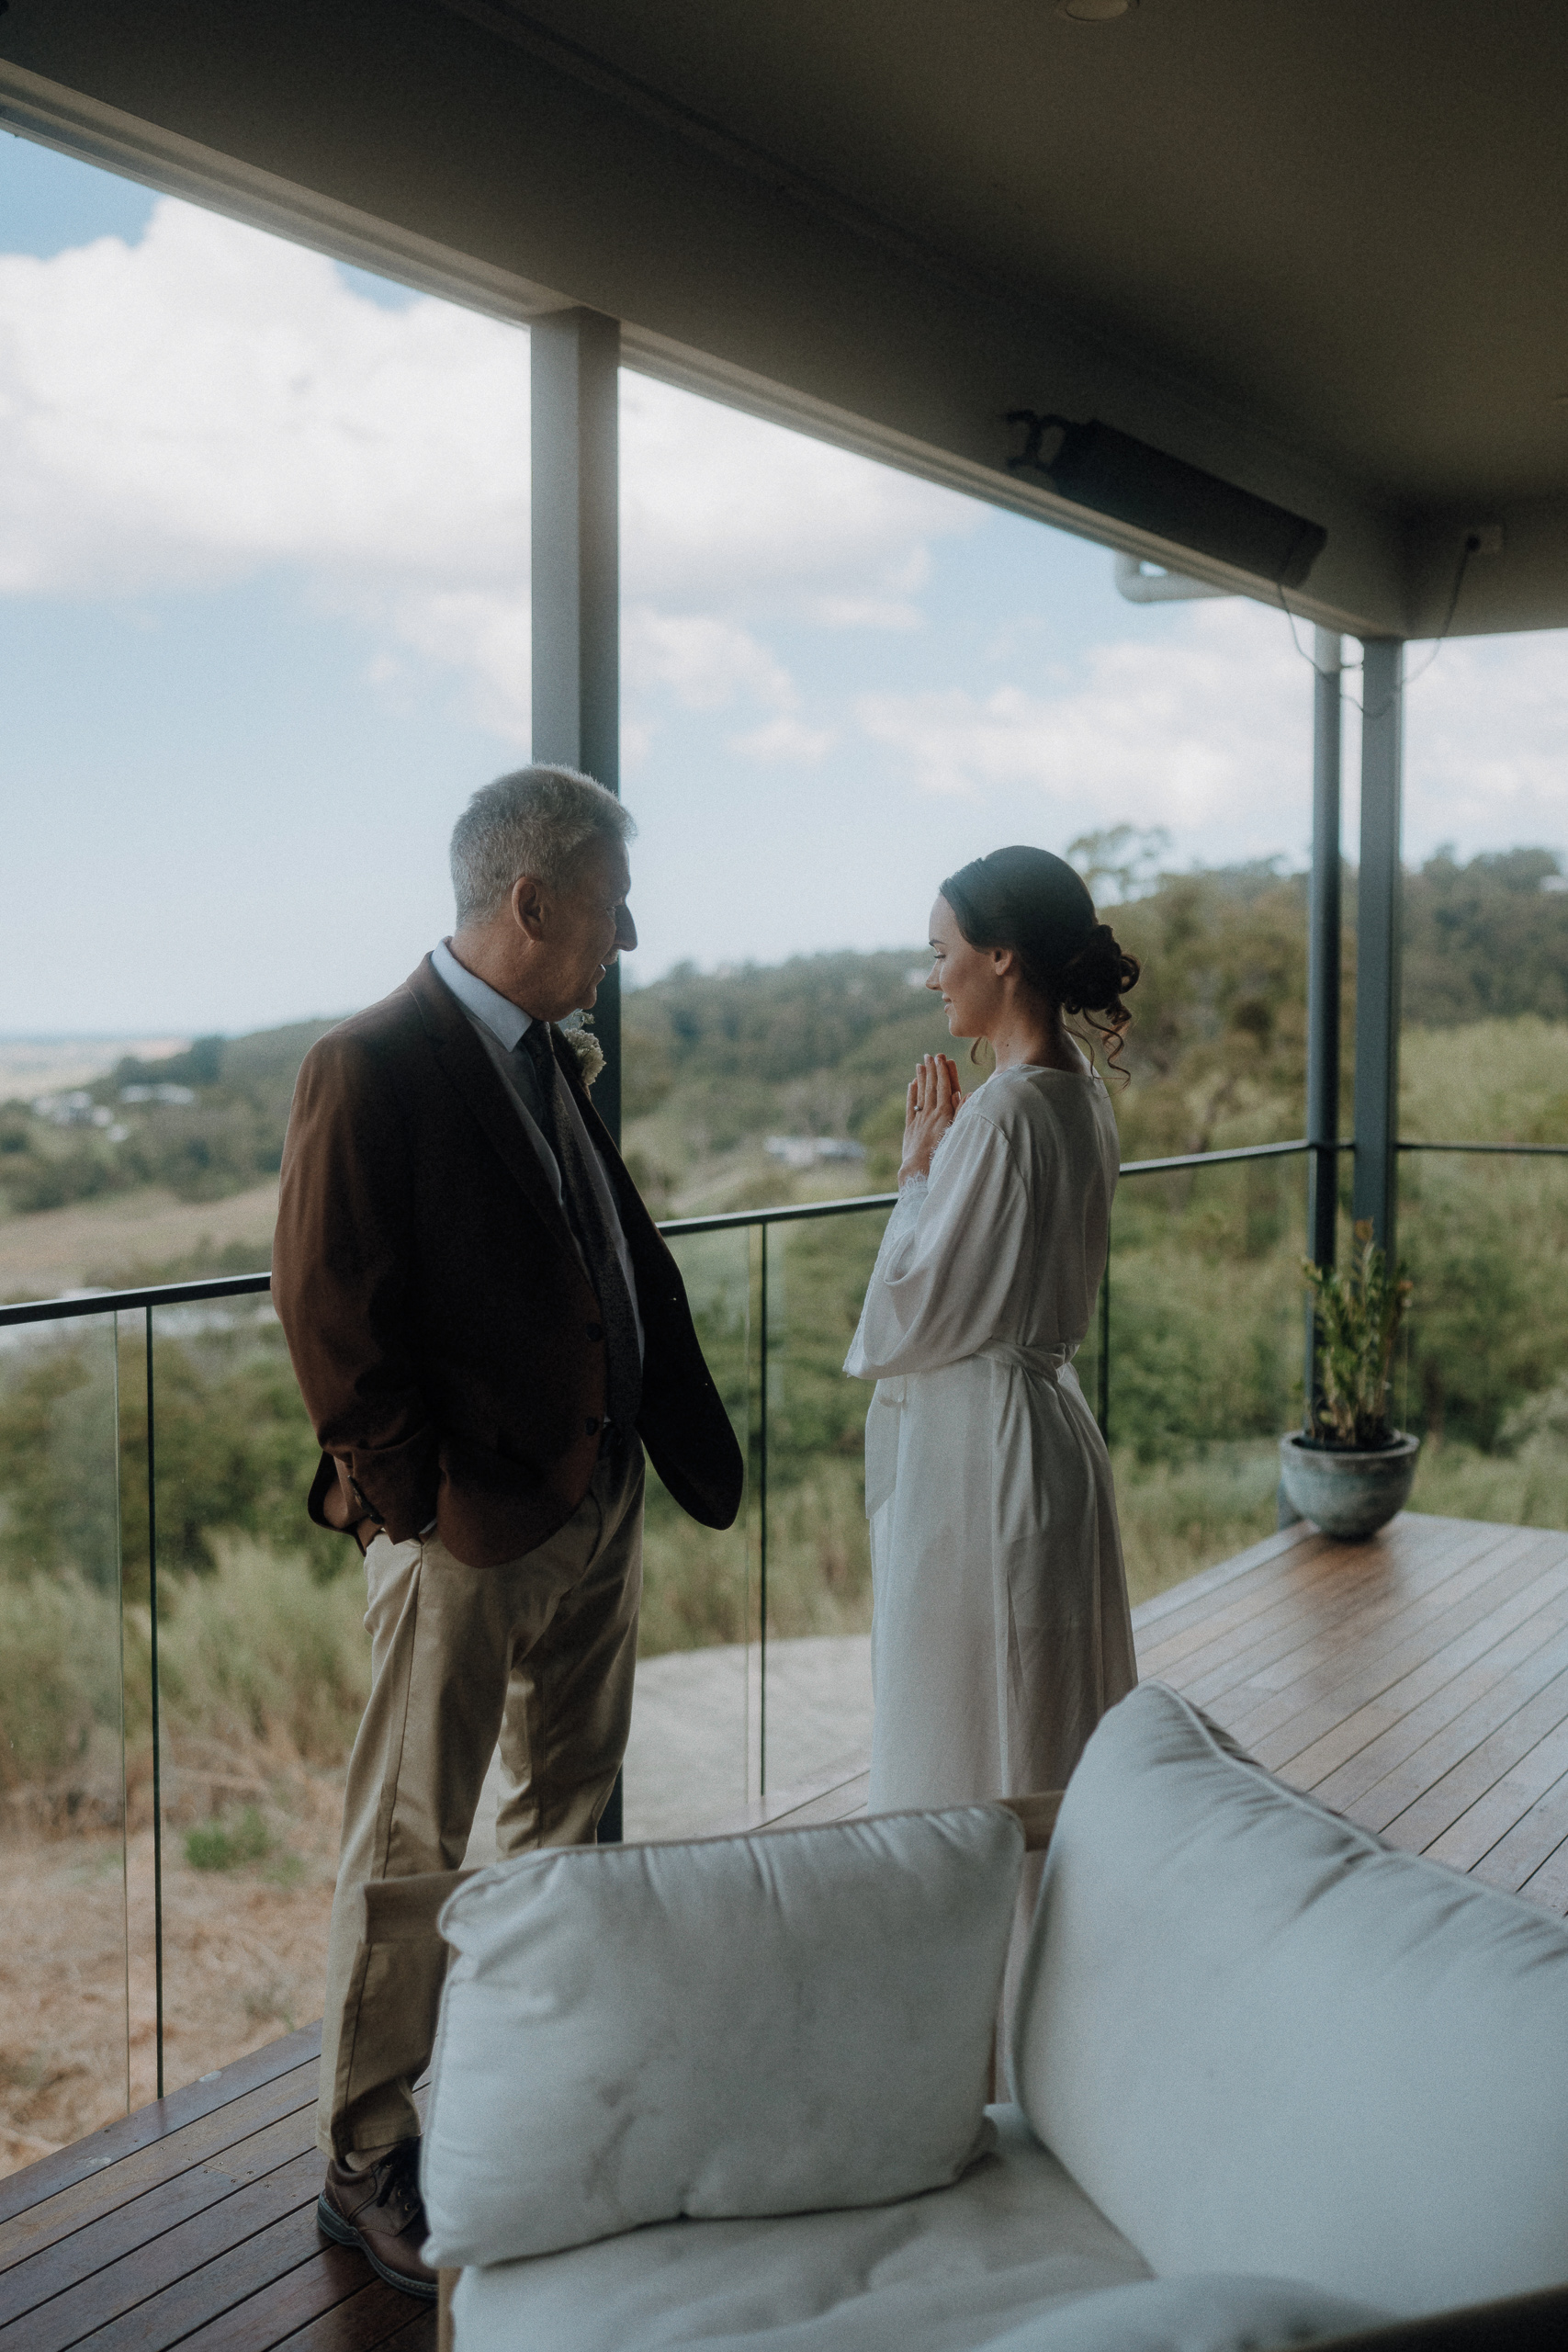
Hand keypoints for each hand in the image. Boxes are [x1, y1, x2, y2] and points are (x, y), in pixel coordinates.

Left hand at [900, 1054, 962, 1184]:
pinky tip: (911, 1084)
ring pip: (920, 1094)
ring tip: (920, 1065)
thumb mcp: (957, 1133)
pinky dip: (911, 1094)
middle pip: (932, 1087)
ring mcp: (919, 1120)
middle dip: (931, 1070)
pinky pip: (910, 1107)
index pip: (944, 1087)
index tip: (941, 1058)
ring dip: (921, 1078)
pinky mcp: (910, 1128)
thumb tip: (966, 1094)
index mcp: (944, 1114)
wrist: (920, 1170)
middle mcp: (930, 1114)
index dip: (942, 1071)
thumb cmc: (943, 1154)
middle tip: (930, 1056)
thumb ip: (961, 1113)